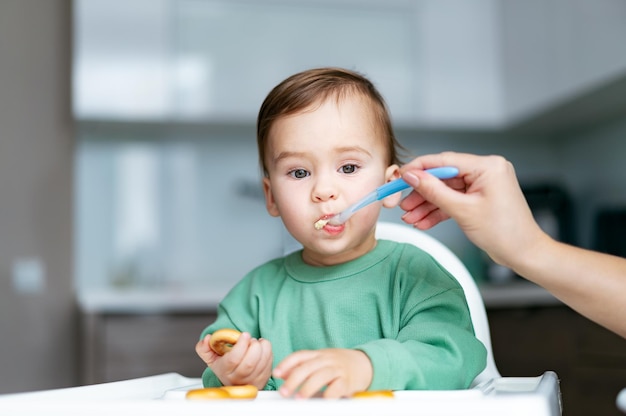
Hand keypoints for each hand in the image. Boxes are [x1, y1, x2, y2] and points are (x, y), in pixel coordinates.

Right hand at [195, 332, 272, 388]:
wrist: (235, 381)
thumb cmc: (224, 367)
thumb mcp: (211, 357)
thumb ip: (204, 347)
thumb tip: (207, 339)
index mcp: (225, 371)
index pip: (234, 359)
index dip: (241, 345)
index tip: (245, 334)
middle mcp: (239, 378)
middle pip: (250, 363)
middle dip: (253, 346)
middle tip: (251, 339)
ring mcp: (253, 380)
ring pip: (262, 362)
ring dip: (262, 347)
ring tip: (256, 342)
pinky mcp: (264, 378)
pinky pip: (269, 363)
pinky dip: (268, 351)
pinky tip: (261, 347)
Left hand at [273, 348, 371, 398]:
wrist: (365, 363)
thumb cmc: (338, 365)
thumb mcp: (320, 361)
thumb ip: (302, 366)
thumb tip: (282, 374)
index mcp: (318, 355)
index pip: (300, 356)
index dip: (287, 364)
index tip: (276, 373)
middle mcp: (327, 360)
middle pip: (308, 367)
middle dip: (294, 380)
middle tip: (284, 392)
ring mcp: (338, 369)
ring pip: (321, 375)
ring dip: (308, 387)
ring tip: (299, 398)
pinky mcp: (348, 381)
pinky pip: (338, 387)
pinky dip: (329, 394)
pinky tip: (322, 400)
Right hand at [399, 152, 546, 268]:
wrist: (524, 253)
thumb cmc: (505, 232)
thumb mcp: (463, 211)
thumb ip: (434, 191)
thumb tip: (412, 176)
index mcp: (488, 166)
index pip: (445, 161)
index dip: (419, 168)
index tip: (401, 176)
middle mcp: (486, 171)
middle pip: (443, 177)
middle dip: (422, 193)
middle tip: (403, 203)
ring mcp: (482, 185)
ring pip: (446, 191)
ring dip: (427, 205)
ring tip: (410, 217)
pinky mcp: (479, 198)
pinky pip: (453, 201)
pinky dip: (438, 212)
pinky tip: (423, 221)